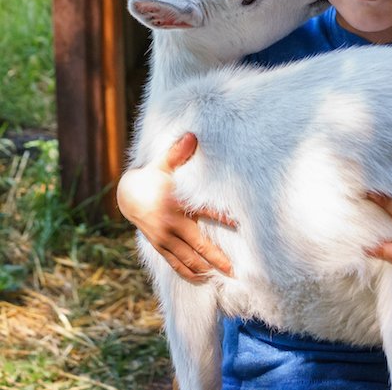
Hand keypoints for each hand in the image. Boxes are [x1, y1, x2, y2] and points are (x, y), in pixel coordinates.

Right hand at [116, 133, 235, 282]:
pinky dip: (189, 272)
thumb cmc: (154, 177)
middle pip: (199, 245)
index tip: (241, 224)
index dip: (223, 217)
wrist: (128, 195)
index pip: (204, 211)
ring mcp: (165, 238)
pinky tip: (203, 279)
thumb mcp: (164, 164)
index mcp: (177, 204)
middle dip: (217, 258)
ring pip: (188, 258)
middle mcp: (171, 224)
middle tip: (235, 270)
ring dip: (206, 269)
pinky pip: (175, 263)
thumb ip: (179, 153)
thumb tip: (192, 135)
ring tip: (223, 278)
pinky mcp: (160, 246)